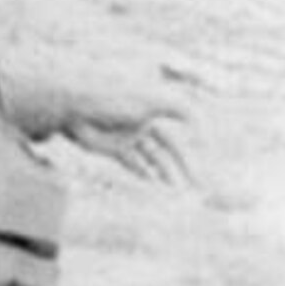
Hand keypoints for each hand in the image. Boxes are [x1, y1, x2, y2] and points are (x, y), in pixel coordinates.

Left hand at [65, 91, 193, 184]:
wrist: (77, 104)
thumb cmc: (113, 97)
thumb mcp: (151, 100)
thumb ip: (179, 108)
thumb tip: (200, 124)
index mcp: (154, 106)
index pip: (180, 123)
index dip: (194, 138)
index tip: (207, 152)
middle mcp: (144, 122)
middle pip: (169, 147)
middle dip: (182, 165)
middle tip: (195, 184)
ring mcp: (129, 135)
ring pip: (152, 158)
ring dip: (165, 173)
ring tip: (176, 189)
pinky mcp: (114, 148)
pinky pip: (133, 163)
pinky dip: (144, 173)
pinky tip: (155, 183)